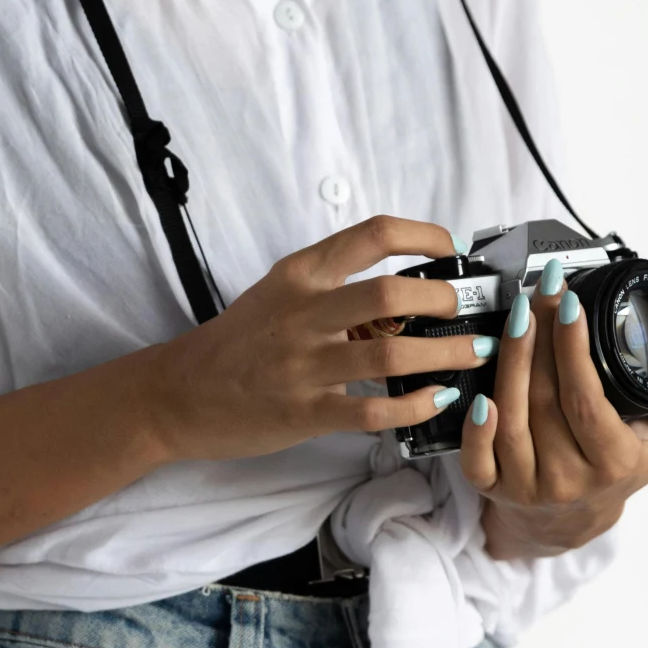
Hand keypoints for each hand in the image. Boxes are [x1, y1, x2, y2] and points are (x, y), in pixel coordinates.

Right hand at [148, 215, 490, 460]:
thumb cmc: (234, 344)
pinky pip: (374, 412)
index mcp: (299, 276)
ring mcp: (303, 365)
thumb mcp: (276, 296)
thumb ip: (330, 287)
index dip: (424, 235)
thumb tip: (402, 290)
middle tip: (467, 310)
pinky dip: (415, 406)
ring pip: (392, 357)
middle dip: (445, 301)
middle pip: (392, 294)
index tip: (450, 248)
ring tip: (472, 354)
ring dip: (446, 355)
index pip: (373, 235)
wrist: (176, 394)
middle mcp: (303, 314)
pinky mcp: (303, 412)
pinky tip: (434, 400)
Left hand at [459, 265, 647, 558]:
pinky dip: (475, 427)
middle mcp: (568, 479)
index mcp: (614, 463)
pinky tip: (480, 393)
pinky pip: (477, 460)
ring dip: (509, 362)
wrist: (574, 519)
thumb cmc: (622, 469)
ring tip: (517, 315)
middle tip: (541, 292)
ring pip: (511, 419)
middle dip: (540, 339)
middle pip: (544, 402)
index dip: (574, 352)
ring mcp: (526, 487)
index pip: (587, 402)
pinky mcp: (492, 489)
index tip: (571, 305)